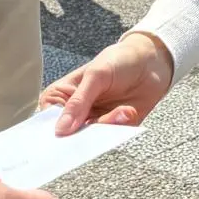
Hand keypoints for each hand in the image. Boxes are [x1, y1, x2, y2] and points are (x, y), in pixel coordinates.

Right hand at [43, 31, 174, 137]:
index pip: (48, 120)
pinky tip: (128, 111)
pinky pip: (112, 137)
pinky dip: (121, 126)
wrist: (150, 60)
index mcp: (62, 96)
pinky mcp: (115, 128)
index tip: (60, 137)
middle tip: (95, 127)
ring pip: (92, 138)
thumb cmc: (117, 60)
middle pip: (69, 135)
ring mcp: (95, 121)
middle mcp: (76, 112)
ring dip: (108, 125)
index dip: (52, 130)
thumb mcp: (95, 76)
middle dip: (82, 135)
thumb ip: (78, 102)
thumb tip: (61, 129)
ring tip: (123, 110)